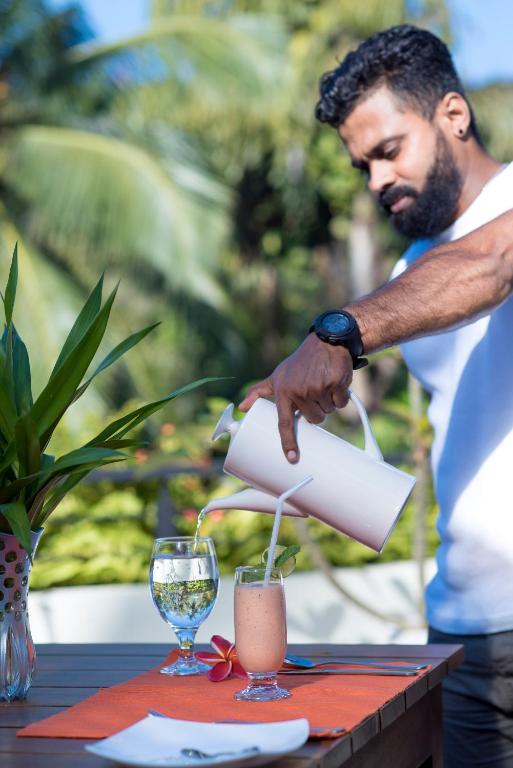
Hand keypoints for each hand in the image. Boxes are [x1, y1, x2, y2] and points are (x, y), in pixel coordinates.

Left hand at [239, 334, 352, 461]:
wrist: (325, 342)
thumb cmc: (299, 363)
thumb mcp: (277, 375)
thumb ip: (259, 392)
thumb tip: (241, 408)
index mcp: (284, 392)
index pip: (284, 423)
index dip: (288, 442)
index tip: (292, 458)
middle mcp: (300, 391)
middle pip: (314, 419)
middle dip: (316, 410)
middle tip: (314, 393)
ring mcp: (318, 388)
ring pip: (328, 412)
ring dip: (328, 402)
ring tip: (323, 384)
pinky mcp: (336, 383)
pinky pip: (341, 403)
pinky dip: (341, 395)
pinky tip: (335, 381)